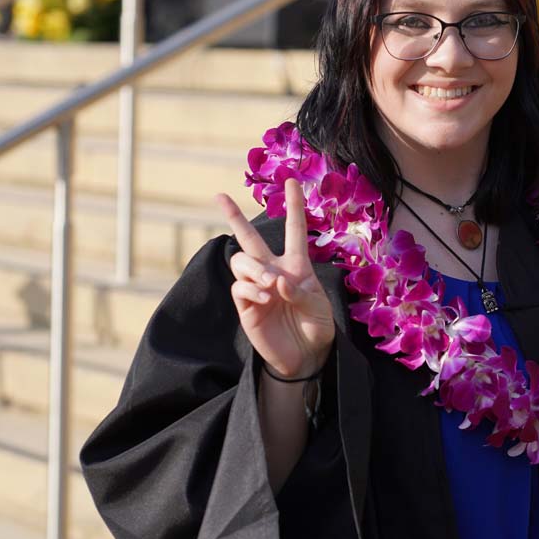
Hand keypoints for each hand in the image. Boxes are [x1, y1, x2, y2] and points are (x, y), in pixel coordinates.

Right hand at [216, 179, 333, 379]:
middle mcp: (273, 271)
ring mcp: (256, 288)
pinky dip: (251, 288)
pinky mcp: (245, 306)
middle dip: (234, 216)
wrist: (305, 358)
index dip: (294, 205)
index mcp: (296, 265)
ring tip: (269, 284)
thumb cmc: (317, 328)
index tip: (291, 180)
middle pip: (249, 238)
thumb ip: (300, 292)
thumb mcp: (319, 308)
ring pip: (241, 261)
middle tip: (219, 196)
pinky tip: (265, 298)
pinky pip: (239, 287)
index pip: (294, 229)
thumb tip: (276, 281)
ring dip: (254, 268)